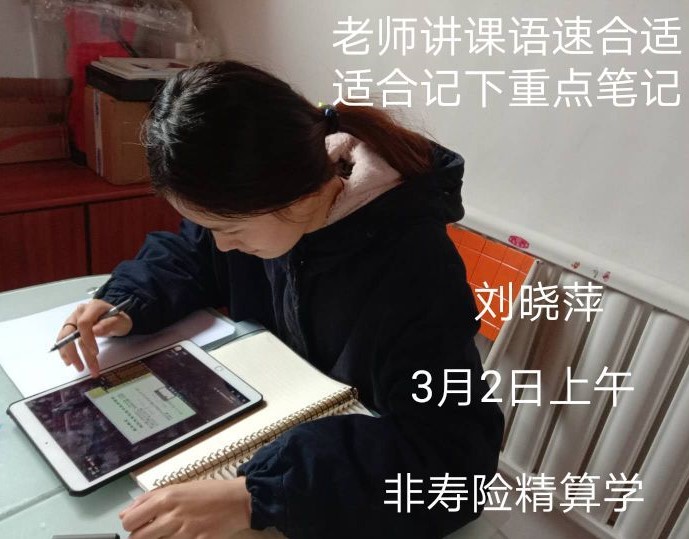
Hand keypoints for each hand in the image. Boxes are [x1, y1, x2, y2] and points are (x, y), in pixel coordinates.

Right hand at [56, 299, 132, 376]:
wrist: (116, 318)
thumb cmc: (118, 319)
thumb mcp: (120, 321)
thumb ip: (109, 324)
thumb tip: (95, 330)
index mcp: (93, 307)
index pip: (84, 323)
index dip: (87, 339)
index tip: (95, 352)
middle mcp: (80, 312)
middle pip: (70, 332)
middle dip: (75, 352)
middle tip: (83, 367)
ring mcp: (73, 319)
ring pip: (66, 339)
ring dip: (70, 355)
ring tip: (79, 367)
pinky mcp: (71, 327)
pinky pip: (64, 340)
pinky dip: (66, 352)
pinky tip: (69, 361)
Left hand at [119, 479, 251, 538]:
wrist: (238, 500)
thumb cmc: (209, 493)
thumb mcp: (178, 487)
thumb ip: (150, 499)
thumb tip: (126, 512)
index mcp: (167, 497)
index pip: (130, 520)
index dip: (131, 526)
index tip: (137, 525)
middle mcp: (173, 515)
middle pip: (138, 538)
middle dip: (141, 537)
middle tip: (151, 533)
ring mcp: (185, 531)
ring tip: (169, 534)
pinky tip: (182, 537)